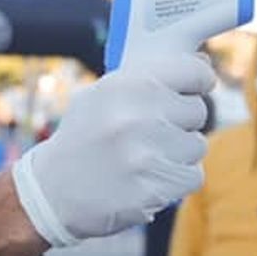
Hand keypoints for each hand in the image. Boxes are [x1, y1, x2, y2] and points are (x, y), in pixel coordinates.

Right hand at [11, 54, 213, 246]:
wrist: (52, 192)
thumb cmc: (84, 138)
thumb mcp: (103, 94)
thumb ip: (150, 78)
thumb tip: (204, 64)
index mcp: (127, 84)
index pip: (194, 71)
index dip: (198, 81)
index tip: (195, 89)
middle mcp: (137, 116)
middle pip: (198, 111)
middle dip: (181, 122)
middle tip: (153, 132)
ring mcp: (145, 155)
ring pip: (197, 146)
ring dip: (178, 153)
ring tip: (145, 157)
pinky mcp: (153, 189)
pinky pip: (192, 176)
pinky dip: (176, 180)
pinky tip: (148, 178)